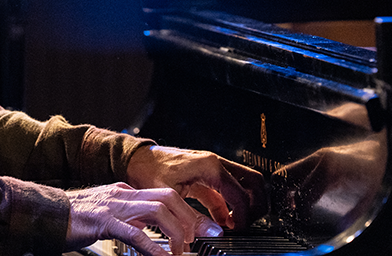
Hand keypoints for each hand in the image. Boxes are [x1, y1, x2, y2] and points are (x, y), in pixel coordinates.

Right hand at [65, 182, 223, 255]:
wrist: (44, 212)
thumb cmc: (73, 218)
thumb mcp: (108, 215)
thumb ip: (128, 220)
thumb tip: (149, 234)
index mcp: (125, 193)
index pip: (164, 196)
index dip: (187, 212)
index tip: (202, 230)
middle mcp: (122, 195)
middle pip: (167, 197)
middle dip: (190, 217)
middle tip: (204, 237)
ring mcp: (113, 206)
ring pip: (156, 210)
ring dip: (176, 231)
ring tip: (183, 250)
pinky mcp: (102, 221)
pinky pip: (133, 232)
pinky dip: (152, 246)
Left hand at [126, 145, 266, 230]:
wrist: (135, 160)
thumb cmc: (148, 171)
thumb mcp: (170, 196)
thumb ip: (192, 216)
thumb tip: (210, 232)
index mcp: (210, 167)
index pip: (241, 195)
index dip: (245, 216)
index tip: (240, 231)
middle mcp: (215, 164)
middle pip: (253, 182)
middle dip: (256, 205)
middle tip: (250, 224)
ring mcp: (211, 168)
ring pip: (242, 185)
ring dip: (243, 206)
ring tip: (236, 226)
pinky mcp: (205, 175)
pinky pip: (225, 191)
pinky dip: (228, 206)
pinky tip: (222, 221)